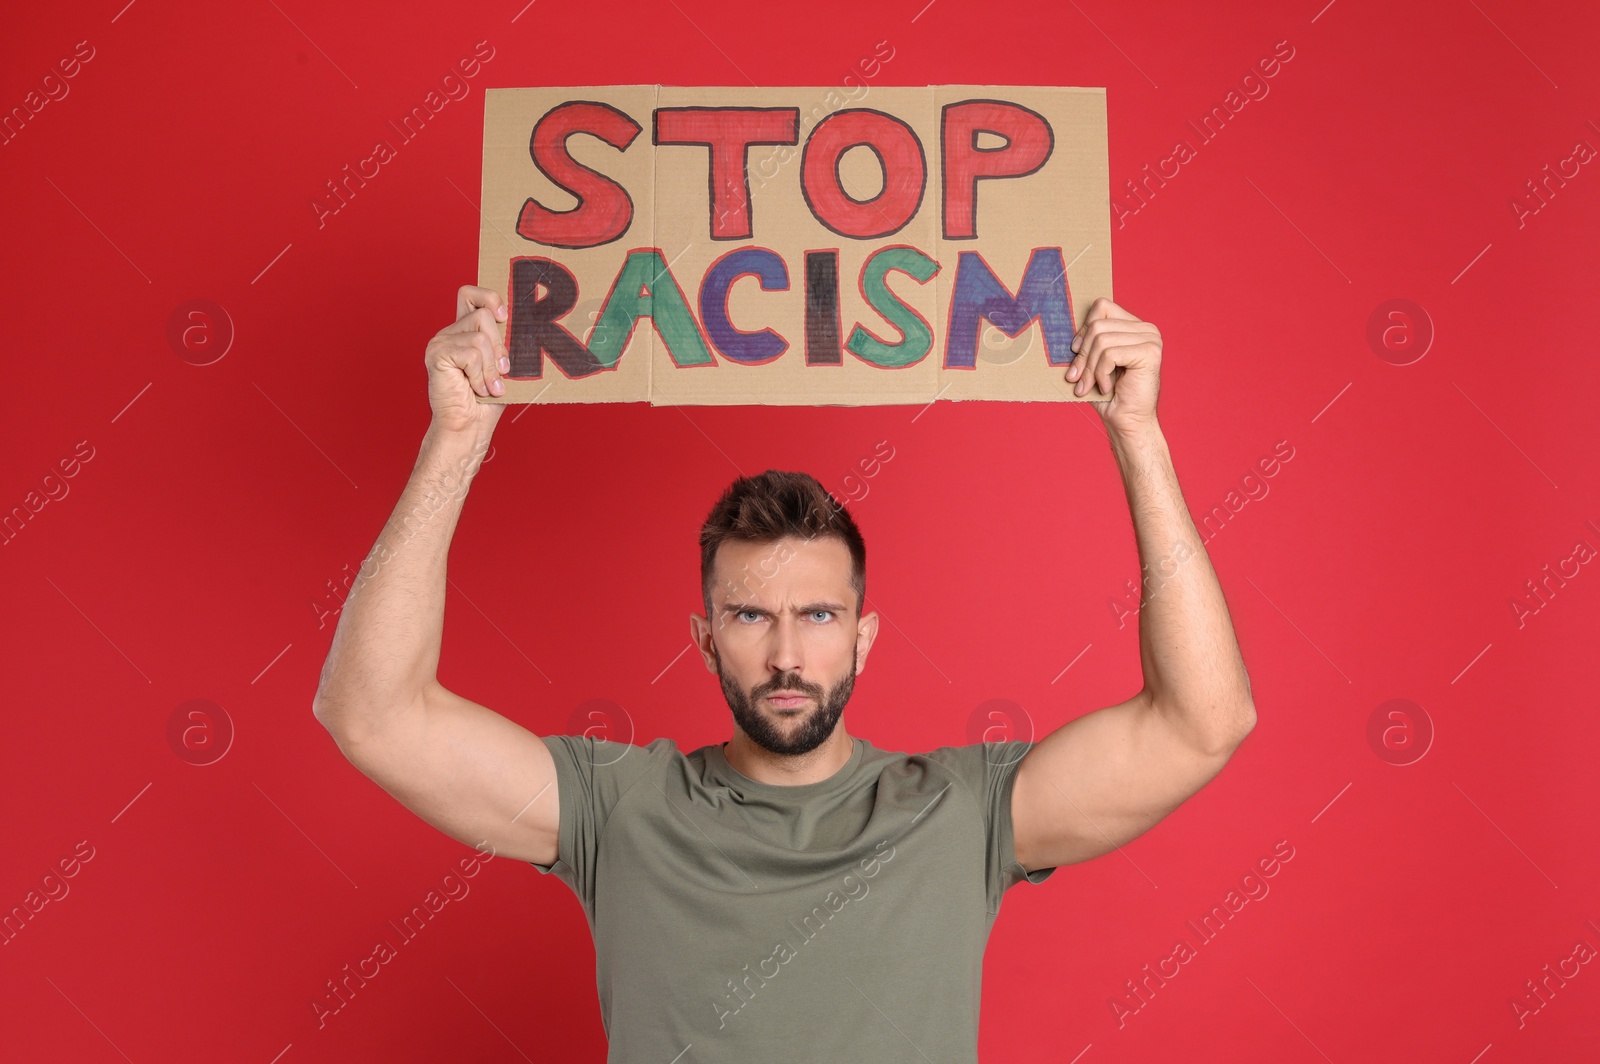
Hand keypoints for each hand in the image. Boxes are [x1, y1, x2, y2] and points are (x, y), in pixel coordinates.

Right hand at [426, 286, 509, 435]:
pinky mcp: (437, 354)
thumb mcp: (502, 366)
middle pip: (483, 315)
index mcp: (464, 331)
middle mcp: (450, 332)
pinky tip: (476, 388)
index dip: (489, 297)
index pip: (471, 294)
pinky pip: (471, 354)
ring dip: (490, 367)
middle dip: (499, 346)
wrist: (468, 426)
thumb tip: (527, 326)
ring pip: (480, 337)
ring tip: (489, 386)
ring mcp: (440, 341)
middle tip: (501, 373)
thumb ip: (506, 344)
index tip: (504, 317)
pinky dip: (479, 375)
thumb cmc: (487, 401)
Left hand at [1065, 297, 1161, 435]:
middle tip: (1077, 378)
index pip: (1101, 307)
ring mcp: (1151, 339)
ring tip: (1089, 385)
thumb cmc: (1109, 394)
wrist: (1127, 422)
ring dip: (1090, 368)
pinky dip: (1101, 374)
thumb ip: (1086, 341)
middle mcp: (1147, 329)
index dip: (1083, 330)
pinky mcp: (1150, 352)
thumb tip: (1066, 330)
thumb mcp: (1092, 362)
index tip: (1075, 352)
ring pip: (1101, 340)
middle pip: (1098, 325)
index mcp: (1134, 326)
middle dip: (1082, 355)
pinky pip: (1110, 354)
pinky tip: (1106, 387)